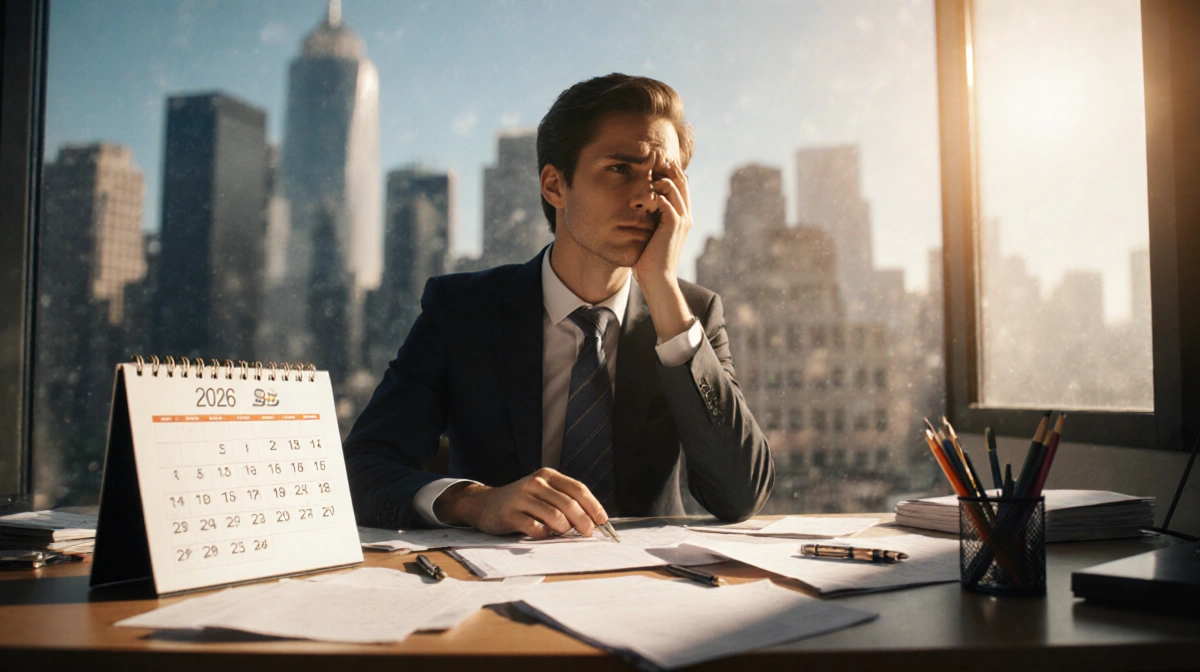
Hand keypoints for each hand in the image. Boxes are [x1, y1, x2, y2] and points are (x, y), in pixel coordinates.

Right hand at [433, 468, 608, 538]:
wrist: (484, 504)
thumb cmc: (521, 501)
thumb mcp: (542, 492)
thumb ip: (563, 501)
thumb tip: (592, 521)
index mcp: (547, 475)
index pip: (578, 488)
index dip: (593, 506)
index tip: (602, 521)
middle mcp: (535, 483)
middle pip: (568, 503)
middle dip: (583, 520)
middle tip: (588, 533)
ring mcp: (521, 498)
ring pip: (554, 515)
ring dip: (564, 529)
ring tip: (563, 533)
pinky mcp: (510, 514)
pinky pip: (535, 527)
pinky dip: (545, 535)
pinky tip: (544, 535)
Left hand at [633, 155, 694, 340]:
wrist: (657, 279)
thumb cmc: (649, 260)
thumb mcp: (650, 235)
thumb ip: (649, 220)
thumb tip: (636, 208)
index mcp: (682, 216)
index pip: (680, 185)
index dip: (669, 171)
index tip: (652, 162)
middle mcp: (685, 215)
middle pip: (681, 180)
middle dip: (667, 166)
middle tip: (650, 157)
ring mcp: (682, 219)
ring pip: (674, 186)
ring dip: (658, 178)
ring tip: (644, 175)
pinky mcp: (673, 224)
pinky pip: (666, 200)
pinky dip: (654, 194)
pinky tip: (641, 195)